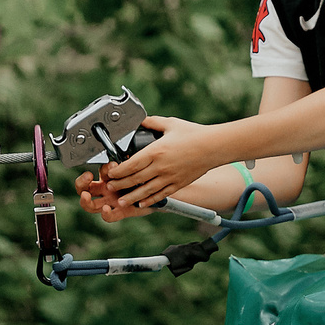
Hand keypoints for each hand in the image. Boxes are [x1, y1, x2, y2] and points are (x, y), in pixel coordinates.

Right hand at [73, 169, 161, 222]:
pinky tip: (106, 209)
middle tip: (86, 177)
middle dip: (81, 183)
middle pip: (85, 188)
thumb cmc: (146, 180)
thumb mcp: (137, 170)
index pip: (99, 172)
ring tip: (86, 197)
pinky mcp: (120, 213)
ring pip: (91, 205)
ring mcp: (111, 202)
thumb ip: (128, 166)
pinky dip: (106, 214)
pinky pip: (109, 217)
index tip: (112, 166)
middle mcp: (107, 190)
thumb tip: (121, 162)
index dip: (104, 169)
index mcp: (110, 177)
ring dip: (85, 201)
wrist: (158, 194)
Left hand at [101, 116, 221, 210]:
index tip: (111, 173)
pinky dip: (150, 200)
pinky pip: (161, 195)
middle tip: (110, 187)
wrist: (214, 147)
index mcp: (156, 151)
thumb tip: (141, 120)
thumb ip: (152, 122)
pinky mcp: (178, 184)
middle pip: (135, 179)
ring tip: (121, 201)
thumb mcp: (170, 124)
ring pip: (146, 191)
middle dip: (120, 185)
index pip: (131, 164)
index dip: (118, 171)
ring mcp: (169, 177)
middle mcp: (161, 166)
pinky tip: (142, 203)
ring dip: (131, 197)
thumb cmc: (194, 134)